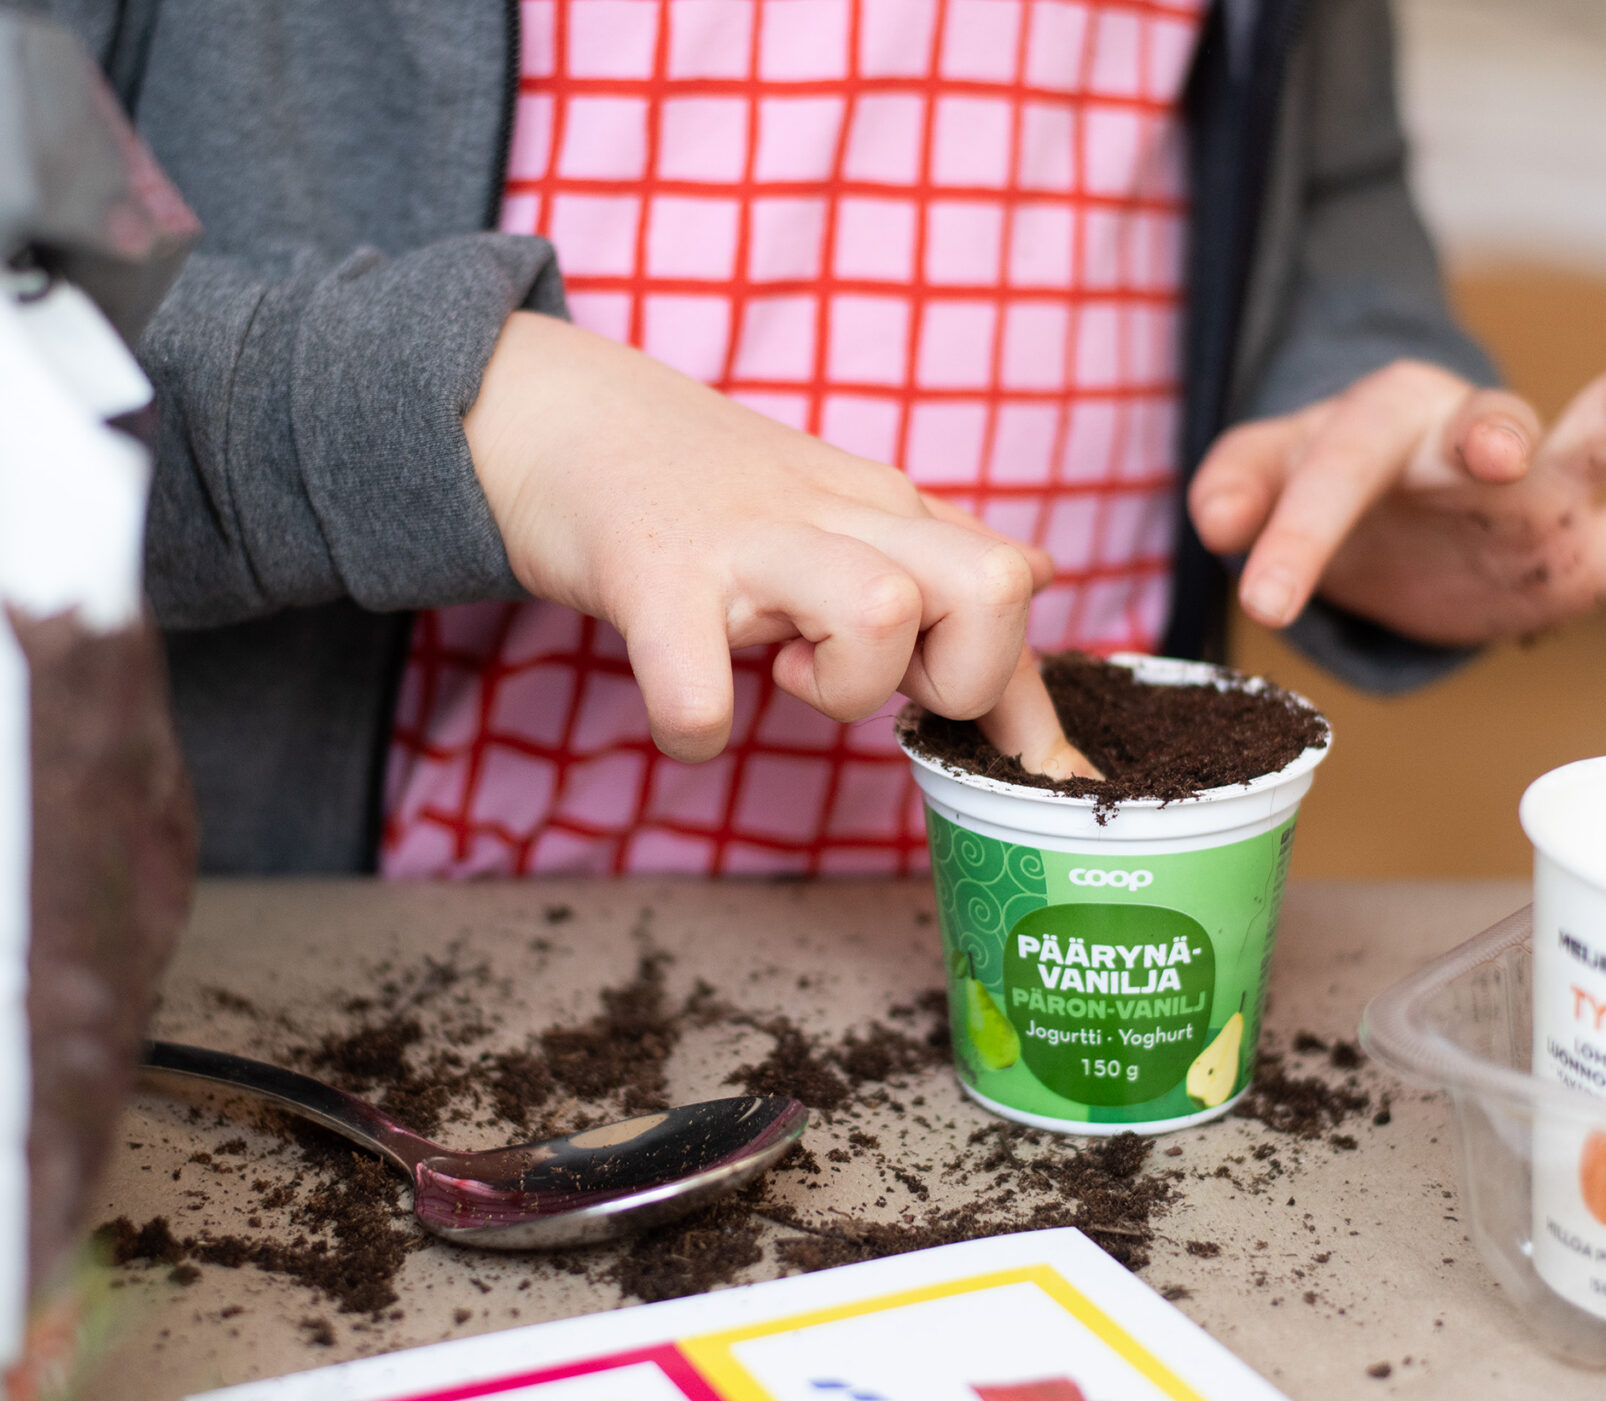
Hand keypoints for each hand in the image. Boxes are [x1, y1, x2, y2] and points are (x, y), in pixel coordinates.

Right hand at [464, 312, 1056, 762]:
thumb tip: (1044, 577)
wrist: (561, 417)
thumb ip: (933, 555)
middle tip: (882, 687)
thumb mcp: (837, 512)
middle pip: (993, 587)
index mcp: (888, 508)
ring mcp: (746, 540)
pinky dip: (698, 730)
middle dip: (959, 679)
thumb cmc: (706, 490)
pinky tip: (690, 714)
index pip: (1013, 591)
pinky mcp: (653, 573)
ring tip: (787, 670)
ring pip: (880, 612)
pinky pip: (699, 694)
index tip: (1039, 778)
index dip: (1032, 707)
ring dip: (843, 691)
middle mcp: (837, 513)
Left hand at [1186, 328, 1605, 646]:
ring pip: (1599, 430)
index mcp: (1379, 424)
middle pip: (1477, 429)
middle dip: (1486, 441)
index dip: (1298, 531)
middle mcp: (1470, 441)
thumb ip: (1237, 486)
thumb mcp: (1264, 484)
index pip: (1337, 466)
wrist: (1383, 532)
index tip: (1269, 601)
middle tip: (1499, 452)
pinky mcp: (1589, 548)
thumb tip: (1217, 518)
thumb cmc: (1324, 496)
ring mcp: (1544, 492)